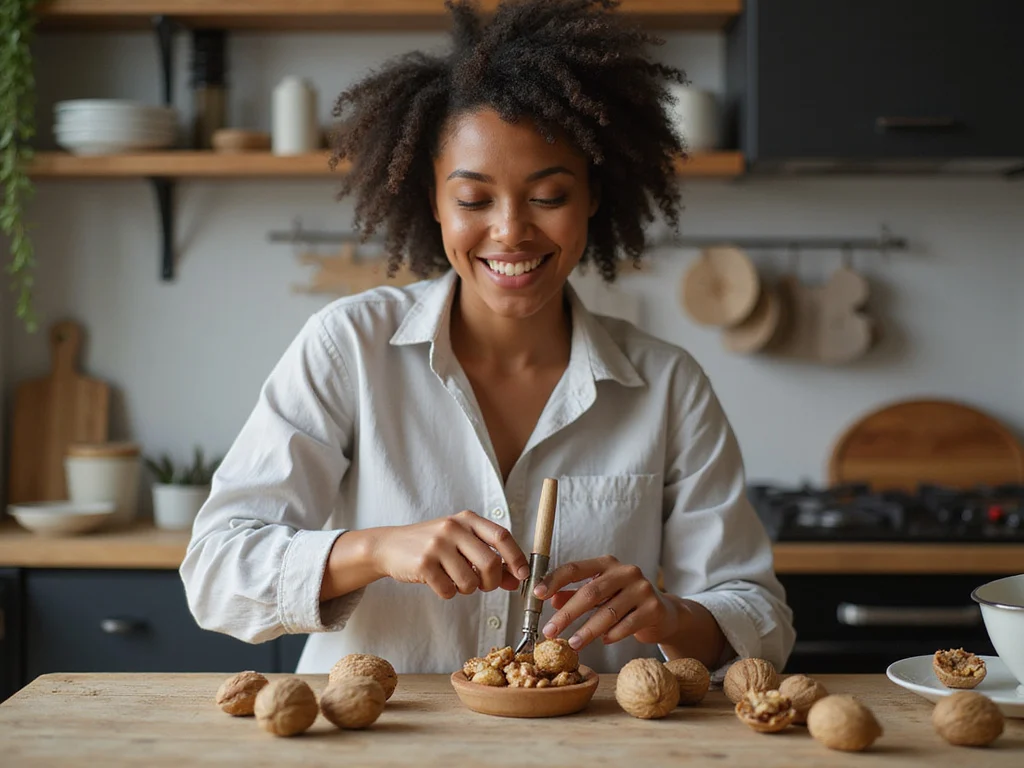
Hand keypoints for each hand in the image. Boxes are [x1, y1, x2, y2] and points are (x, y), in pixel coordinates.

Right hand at [371, 511, 530, 599]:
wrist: (390, 546)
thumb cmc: (432, 546)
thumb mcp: (461, 543)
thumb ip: (489, 558)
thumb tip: (516, 580)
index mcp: (467, 519)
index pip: (502, 536)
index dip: (517, 558)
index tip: (523, 575)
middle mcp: (453, 528)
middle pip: (490, 563)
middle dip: (491, 582)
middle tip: (484, 586)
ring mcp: (437, 545)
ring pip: (470, 581)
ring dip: (467, 589)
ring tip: (455, 581)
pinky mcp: (423, 564)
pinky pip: (448, 590)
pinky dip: (448, 593)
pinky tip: (438, 582)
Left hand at [534, 556, 679, 650]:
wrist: (663, 613)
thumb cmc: (625, 602)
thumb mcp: (600, 595)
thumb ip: (575, 594)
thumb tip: (552, 600)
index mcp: (607, 563)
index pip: (575, 568)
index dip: (554, 580)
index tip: (537, 594)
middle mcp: (625, 571)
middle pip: (590, 592)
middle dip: (567, 614)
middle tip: (550, 631)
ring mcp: (641, 589)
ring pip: (608, 612)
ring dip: (587, 631)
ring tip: (573, 644)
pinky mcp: (653, 608)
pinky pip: (627, 625)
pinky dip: (612, 635)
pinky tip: (603, 641)